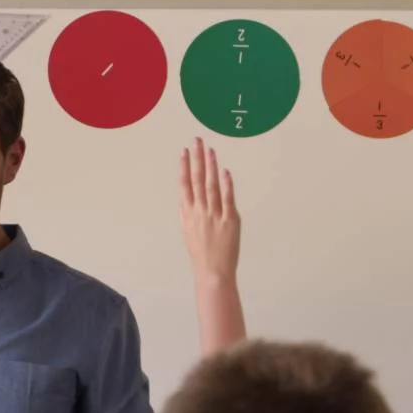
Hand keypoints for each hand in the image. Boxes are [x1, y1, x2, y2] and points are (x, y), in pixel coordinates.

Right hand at [179, 138, 238, 282]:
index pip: (185, 185)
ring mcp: (214, 215)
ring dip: (211, 167)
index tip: (184, 151)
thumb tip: (183, 200)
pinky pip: (227, 199)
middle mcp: (199, 212)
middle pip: (197, 180)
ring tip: (210, 150)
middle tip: (197, 141)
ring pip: (211, 186)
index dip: (184, 167)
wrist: (212, 271)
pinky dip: (226, 185)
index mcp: (188, 214)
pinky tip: (225, 171)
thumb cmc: (201, 253)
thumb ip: (185, 214)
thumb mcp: (187, 232)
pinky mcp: (229, 220)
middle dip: (197, 159)